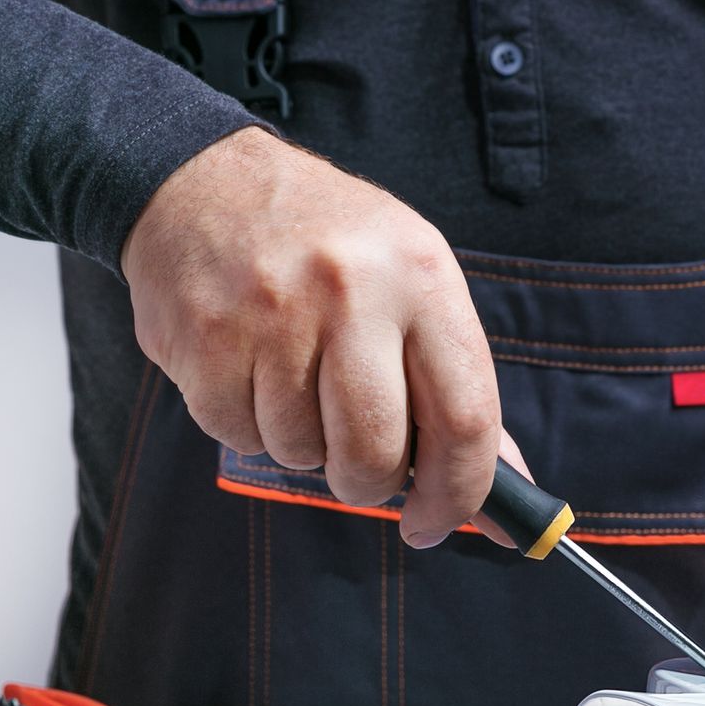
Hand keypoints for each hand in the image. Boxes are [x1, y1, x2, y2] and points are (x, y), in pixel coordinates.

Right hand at [121, 126, 501, 546]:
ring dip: (303, 445)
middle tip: (360, 470)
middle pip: (376, 453)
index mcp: (422, 276)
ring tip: (296, 382)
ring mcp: (273, 314)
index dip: (459, 492)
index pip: (464, 418)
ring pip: (302, 453)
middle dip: (369, 484)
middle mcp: (351, 290)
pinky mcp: (205, 340)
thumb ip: (456, 389)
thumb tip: (503, 498)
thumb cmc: (328, 248)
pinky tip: (250, 371)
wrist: (201, 182)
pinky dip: (249, 427)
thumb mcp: (412, 286)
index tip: (439, 523)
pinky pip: (238, 437)